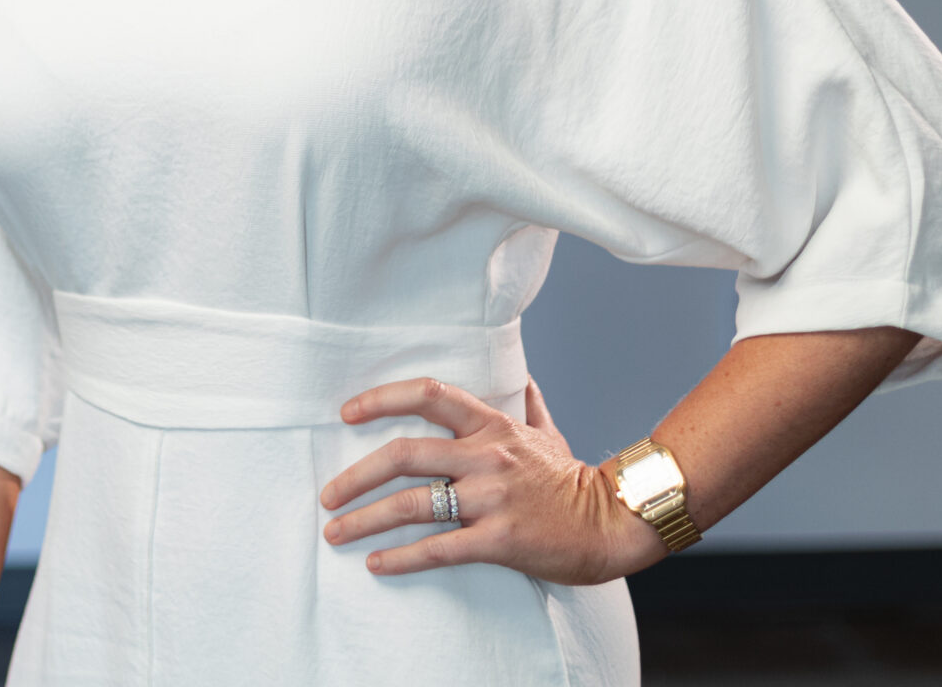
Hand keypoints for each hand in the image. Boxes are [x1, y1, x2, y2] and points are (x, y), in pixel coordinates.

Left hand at [318, 376, 660, 584]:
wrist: (613, 524)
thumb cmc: (573, 481)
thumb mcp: (549, 432)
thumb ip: (528, 404)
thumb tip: (523, 377)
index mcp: (492, 426)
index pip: (429, 394)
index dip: (382, 399)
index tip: (347, 413)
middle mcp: (486, 456)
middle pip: (404, 453)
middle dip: (355, 476)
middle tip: (328, 496)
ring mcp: (492, 498)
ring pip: (412, 503)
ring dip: (365, 520)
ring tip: (337, 533)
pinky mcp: (499, 540)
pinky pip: (438, 548)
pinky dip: (401, 558)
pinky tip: (377, 564)